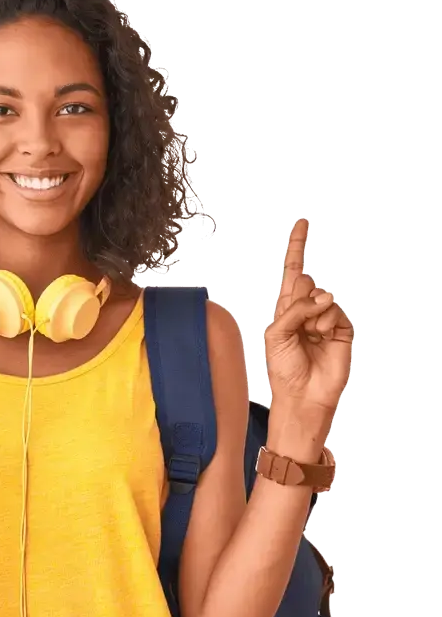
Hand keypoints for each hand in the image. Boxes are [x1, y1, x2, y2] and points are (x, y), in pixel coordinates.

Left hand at [264, 218, 353, 413]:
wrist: (303, 394)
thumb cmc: (283, 367)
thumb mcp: (275, 334)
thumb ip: (293, 309)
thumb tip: (323, 296)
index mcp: (285, 308)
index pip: (292, 271)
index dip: (297, 247)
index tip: (302, 223)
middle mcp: (305, 308)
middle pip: (305, 280)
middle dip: (298, 297)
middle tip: (297, 324)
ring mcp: (325, 317)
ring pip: (321, 295)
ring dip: (312, 315)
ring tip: (309, 337)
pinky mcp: (342, 327)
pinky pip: (334, 309)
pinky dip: (325, 321)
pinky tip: (322, 337)